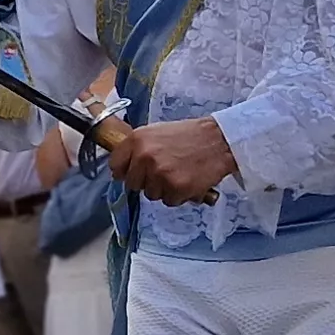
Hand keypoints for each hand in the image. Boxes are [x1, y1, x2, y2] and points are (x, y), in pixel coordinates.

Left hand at [109, 116, 235, 204]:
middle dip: (146, 181)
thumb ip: (136, 149)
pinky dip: (179, 195)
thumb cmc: (189, 136)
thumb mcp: (156, 132)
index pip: (115, 166)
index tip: (133, 172)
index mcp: (137, 139)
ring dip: (164, 189)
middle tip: (164, 171)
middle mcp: (145, 156)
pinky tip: (187, 180)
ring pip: (151, 195)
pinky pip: (169, 201)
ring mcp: (160, 174)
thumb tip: (120, 170)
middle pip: (133, 184)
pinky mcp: (176, 188)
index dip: (125, 171)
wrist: (219, 141)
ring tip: (179, 173)